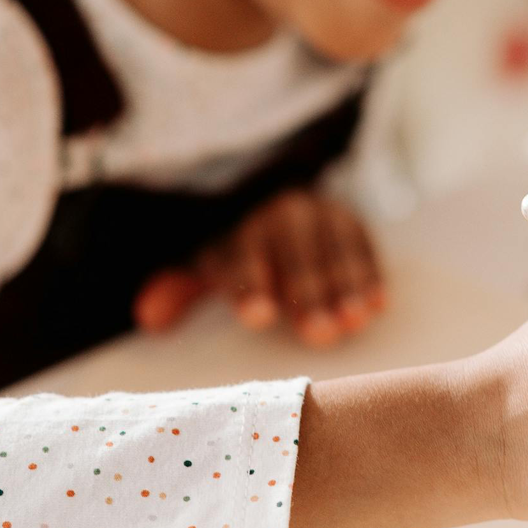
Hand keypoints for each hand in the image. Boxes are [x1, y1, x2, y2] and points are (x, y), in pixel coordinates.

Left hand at [133, 189, 384, 346]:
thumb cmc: (234, 249)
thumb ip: (178, 290)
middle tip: (320, 334)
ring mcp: (317, 212)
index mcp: (235, 227)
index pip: (241, 254)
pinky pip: (363, 243)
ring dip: (347, 285)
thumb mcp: (201, 263)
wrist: (272, 194)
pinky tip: (379, 305)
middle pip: (295, 254)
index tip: (259, 317)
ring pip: (333, 248)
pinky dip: (372, 272)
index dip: (249, 284)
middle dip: (308, 293)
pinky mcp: (349, 219)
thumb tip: (149, 317)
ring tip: (354, 323)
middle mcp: (278, 214)